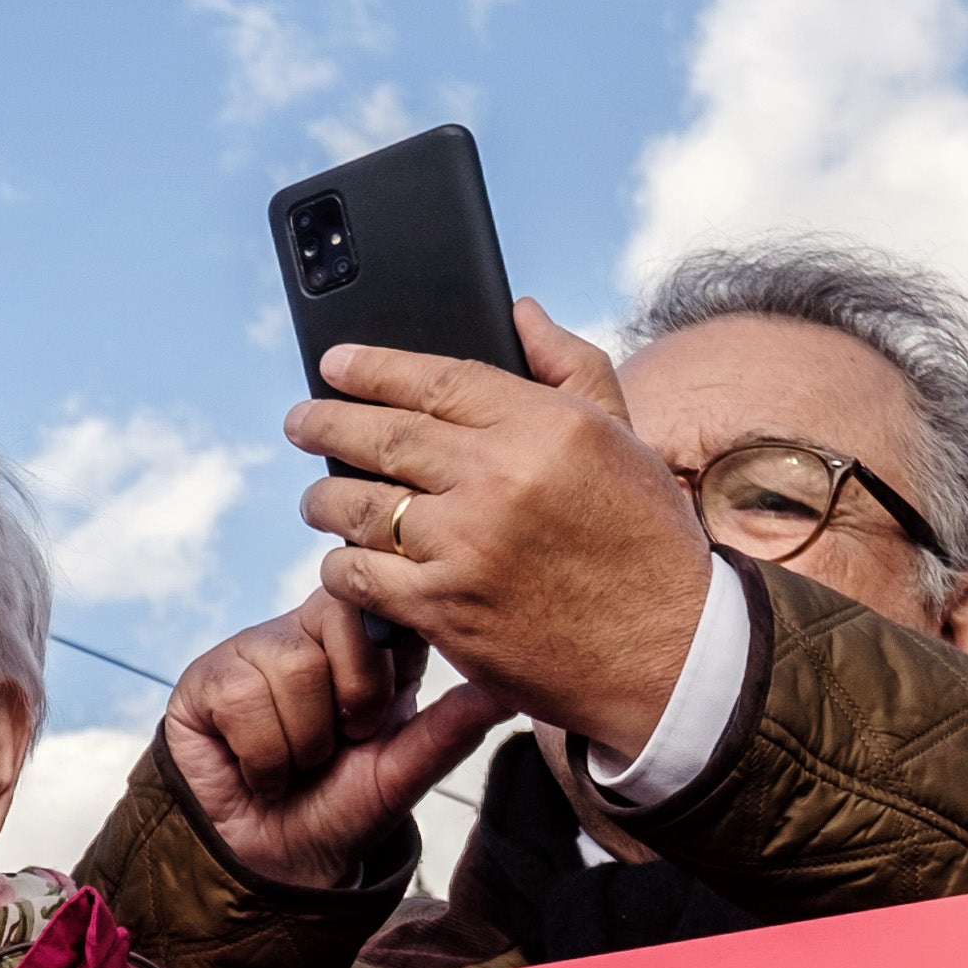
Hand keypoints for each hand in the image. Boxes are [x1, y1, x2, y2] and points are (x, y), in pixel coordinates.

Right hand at [155, 591, 516, 892]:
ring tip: (295, 765)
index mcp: (362, 644)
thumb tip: (506, 691)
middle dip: (353, 702)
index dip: (387, 658)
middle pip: (343, 619)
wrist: (272, 867)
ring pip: (293, 666)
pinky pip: (243, 697)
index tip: (381, 712)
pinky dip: (261, 755)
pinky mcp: (206, 679)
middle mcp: (307, 633)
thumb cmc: (337, 814)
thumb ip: (450, 729)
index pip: (385, 602)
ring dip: (303, 742)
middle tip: (340, 744)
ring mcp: (253, 651)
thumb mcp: (402, 774)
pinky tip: (256, 770)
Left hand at [285, 306, 714, 765]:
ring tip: (316, 497)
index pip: (436, 379)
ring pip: (360, 505)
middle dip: (327, 423)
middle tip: (300, 421)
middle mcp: (499, 478)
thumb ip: (571, 366)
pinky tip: (343, 560)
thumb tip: (521, 312)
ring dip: (325, 498)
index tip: (335, 363)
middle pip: (384, 434)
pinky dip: (341, 565)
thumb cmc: (647, 545)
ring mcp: (465, 545)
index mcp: (545, 427)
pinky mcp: (443, 609)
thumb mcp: (626, 439)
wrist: (667, 655)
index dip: (374, 366)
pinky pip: (359, 575)